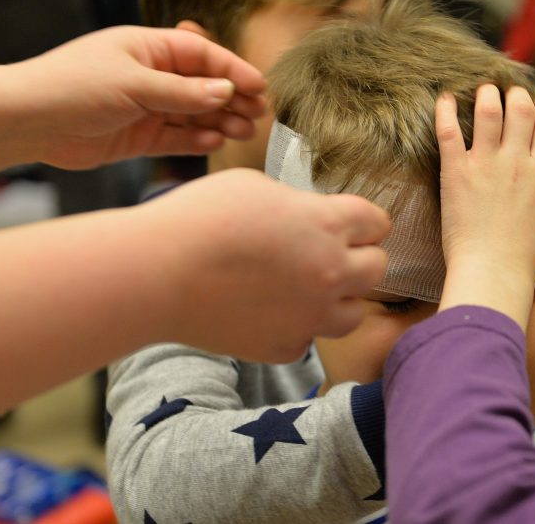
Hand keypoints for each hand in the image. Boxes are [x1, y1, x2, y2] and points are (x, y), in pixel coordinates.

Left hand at [0, 26, 265, 169]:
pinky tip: (215, 142)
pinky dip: (197, 141)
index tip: (259, 87)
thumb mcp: (135, 84)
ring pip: (195, 115)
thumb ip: (183, 92)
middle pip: (203, 87)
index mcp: (148, 49)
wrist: (31, 123)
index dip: (232, 70)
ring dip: (220, 122)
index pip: (202, 57)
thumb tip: (226, 91)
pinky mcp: (141, 137)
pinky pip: (178, 138)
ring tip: (244, 131)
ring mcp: (147, 108)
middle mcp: (151, 77)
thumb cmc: (73, 86)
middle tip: (260, 114)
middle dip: (233, 99)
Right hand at [139, 168, 389, 362]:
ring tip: (306, 289)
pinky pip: (307, 338)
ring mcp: (310, 316)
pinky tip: (267, 312)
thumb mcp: (256, 187)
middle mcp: (330, 273)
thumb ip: (299, 206)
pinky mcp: (284, 347)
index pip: (378, 222)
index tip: (353, 225)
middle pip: (378, 268)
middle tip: (332, 255)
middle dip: (360, 258)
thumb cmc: (199, 218)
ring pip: (354, 313)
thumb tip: (310, 221)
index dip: (364, 221)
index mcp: (327, 224)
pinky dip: (295, 327)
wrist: (155, 274)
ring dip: (338, 299)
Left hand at [437, 86, 534, 327]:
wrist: (492, 272)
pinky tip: (445, 98)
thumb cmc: (522, 262)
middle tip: (508, 93)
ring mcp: (486, 164)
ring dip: (486, 96)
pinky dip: (446, 111)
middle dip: (516, 95)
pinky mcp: (456, 173)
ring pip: (489, 111)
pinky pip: (449, 131)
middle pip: (521, 108)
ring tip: (483, 91)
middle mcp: (518, 161)